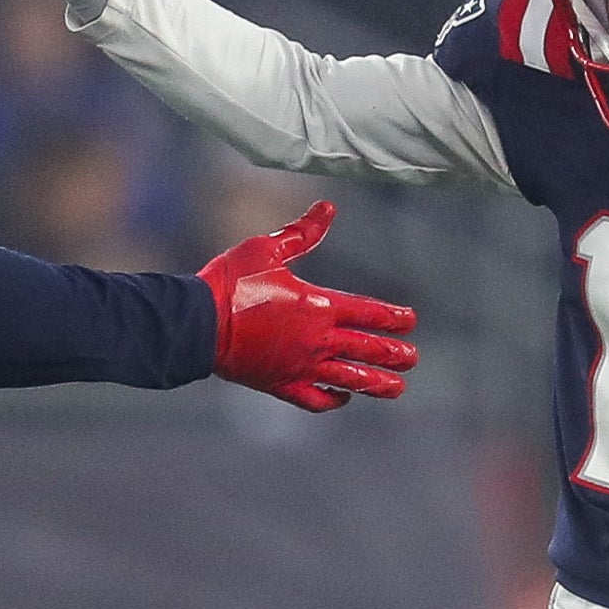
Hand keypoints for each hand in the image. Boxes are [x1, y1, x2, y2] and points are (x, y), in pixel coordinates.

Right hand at [200, 200, 418, 410]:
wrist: (196, 323)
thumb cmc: (230, 282)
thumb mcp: (267, 249)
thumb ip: (302, 233)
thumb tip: (328, 208)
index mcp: (318, 306)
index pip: (368, 313)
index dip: (393, 318)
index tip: (410, 320)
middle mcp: (317, 340)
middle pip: (367, 348)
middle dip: (394, 354)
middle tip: (413, 358)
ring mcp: (301, 366)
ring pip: (350, 378)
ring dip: (377, 383)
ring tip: (397, 388)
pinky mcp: (281, 385)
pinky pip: (316, 399)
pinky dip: (333, 400)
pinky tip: (344, 397)